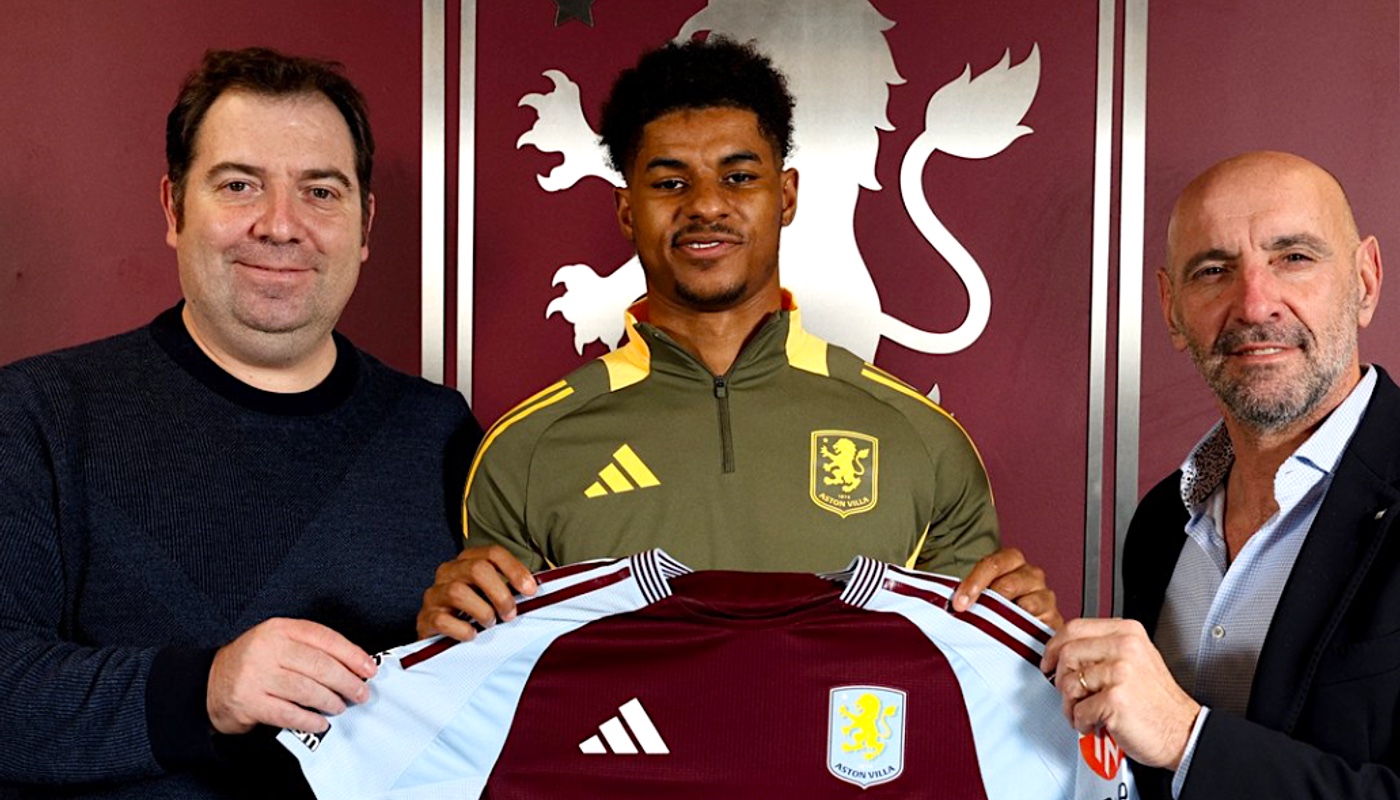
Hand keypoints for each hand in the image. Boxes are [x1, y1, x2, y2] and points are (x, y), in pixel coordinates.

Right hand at [207, 618, 376, 734]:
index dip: (352, 655)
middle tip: (361, 692)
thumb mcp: (279, 642)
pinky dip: (308, 720)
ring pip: (306, 690)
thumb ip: (311, 648)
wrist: (211, 682)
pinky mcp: (248, 702)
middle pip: (319, 665)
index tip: (369, 668)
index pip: (325, 639)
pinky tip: (320, 722)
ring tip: (340, 706)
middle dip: (346, 681)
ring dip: (330, 701)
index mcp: (280, 629)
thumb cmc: (255, 662)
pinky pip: (287, 713)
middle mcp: (267, 649)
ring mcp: (256, 676)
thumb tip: (354, 665)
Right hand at [416, 545, 537, 640]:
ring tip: (489, 623)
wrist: (440, 636)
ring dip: (482, 611)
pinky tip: (471, 635)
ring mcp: (434, 594)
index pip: (492, 553)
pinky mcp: (425, 618)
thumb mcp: (493, 595)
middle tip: (510, 614)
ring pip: (458, 592)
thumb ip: (512, 589)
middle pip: (478, 569)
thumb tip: (537, 589)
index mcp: (467, 561)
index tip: (530, 590)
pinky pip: (442, 620)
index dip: (514, 569)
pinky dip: (462, 629)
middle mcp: (448, 572)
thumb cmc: (473, 612)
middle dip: (500, 593)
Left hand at [951, 546, 1061, 628]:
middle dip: (987, 602)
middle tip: (971, 616)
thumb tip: (955, 604)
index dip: (974, 583)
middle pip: (1008, 585)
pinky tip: (1011, 637)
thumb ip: (968, 592)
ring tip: (993, 627)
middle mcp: (1032, 575)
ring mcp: (1045, 596)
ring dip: (1006, 618)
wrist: (1017, 622)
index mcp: (1012, 560)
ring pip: (1026, 605)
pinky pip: (1039, 626)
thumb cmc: (994, 602)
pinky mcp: (1054, 620)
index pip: (993, 564)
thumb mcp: (981, 591)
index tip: (959, 604)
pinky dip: (1024, 632)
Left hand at [1041, 617, 1201, 769]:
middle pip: (1066, 654)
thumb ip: (1102, 649)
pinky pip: (1078, 710)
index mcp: (1127, 632)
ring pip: (1069, 683)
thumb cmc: (1157, 703)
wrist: (1185, 733)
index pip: (1074, 628)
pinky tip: (1097, 724)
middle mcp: (1125, 647)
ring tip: (1088, 713)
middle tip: (1073, 696)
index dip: (1054, 647)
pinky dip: (1082, 723)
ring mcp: (1121, 671)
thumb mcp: (1135, 660)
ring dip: (1071, 706)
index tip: (1048, 662)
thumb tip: (1062, 652)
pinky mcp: (1116, 698)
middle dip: (1061, 680)